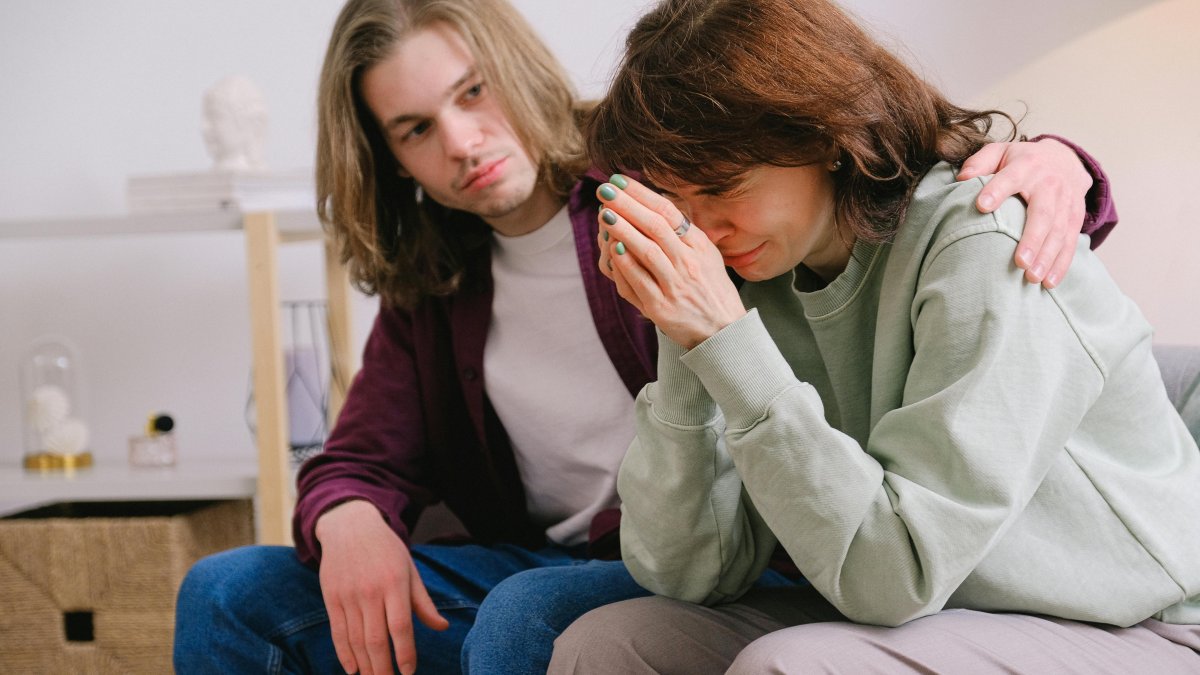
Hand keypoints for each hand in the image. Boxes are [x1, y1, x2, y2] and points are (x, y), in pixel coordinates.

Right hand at [315, 500, 447, 674]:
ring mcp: (348, 595)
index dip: (405, 653)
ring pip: (356, 640)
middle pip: (376, 640)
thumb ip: (423, 602)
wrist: (349, 525)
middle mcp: (370, 591)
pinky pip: (338, 633)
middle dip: (383, 669)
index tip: (409, 672)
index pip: (401, 627)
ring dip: (365, 666)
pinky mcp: (331, 598)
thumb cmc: (387, 550)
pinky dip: (345, 655)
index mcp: (394, 583)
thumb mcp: (410, 570)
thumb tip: (442, 627)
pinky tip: (353, 669)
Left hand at [596, 176, 745, 347]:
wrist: (724, 332)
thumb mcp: (708, 255)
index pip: (668, 211)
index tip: (620, 180)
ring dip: (622, 230)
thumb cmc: (711, 290)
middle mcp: (688, 262)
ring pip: (646, 251)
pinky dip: (625, 264)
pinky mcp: (661, 308)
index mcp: (699, 246)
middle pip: (655, 226)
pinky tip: (612, 248)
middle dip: (628, 205)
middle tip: (605, 189)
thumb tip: (656, 204)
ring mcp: (675, 285)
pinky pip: (639, 281)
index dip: (642, 194)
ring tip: (604, 213)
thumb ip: (685, 233)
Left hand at [958, 137, 1091, 287]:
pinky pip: (1070, 242)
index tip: (981, 206)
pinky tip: (1050, 282)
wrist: (1065, 159)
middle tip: (1019, 262)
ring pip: (1059, 232)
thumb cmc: (1020, 160)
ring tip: (1031, 278)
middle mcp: (1049, 184)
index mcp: (1027, 166)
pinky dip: (1062, 264)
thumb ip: (980, 162)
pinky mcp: (1075, 218)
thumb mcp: (1000, 152)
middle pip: (1043, 213)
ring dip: (1047, 257)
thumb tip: (962, 178)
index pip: (1010, 177)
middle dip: (1032, 239)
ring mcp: (1066, 203)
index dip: (997, 190)